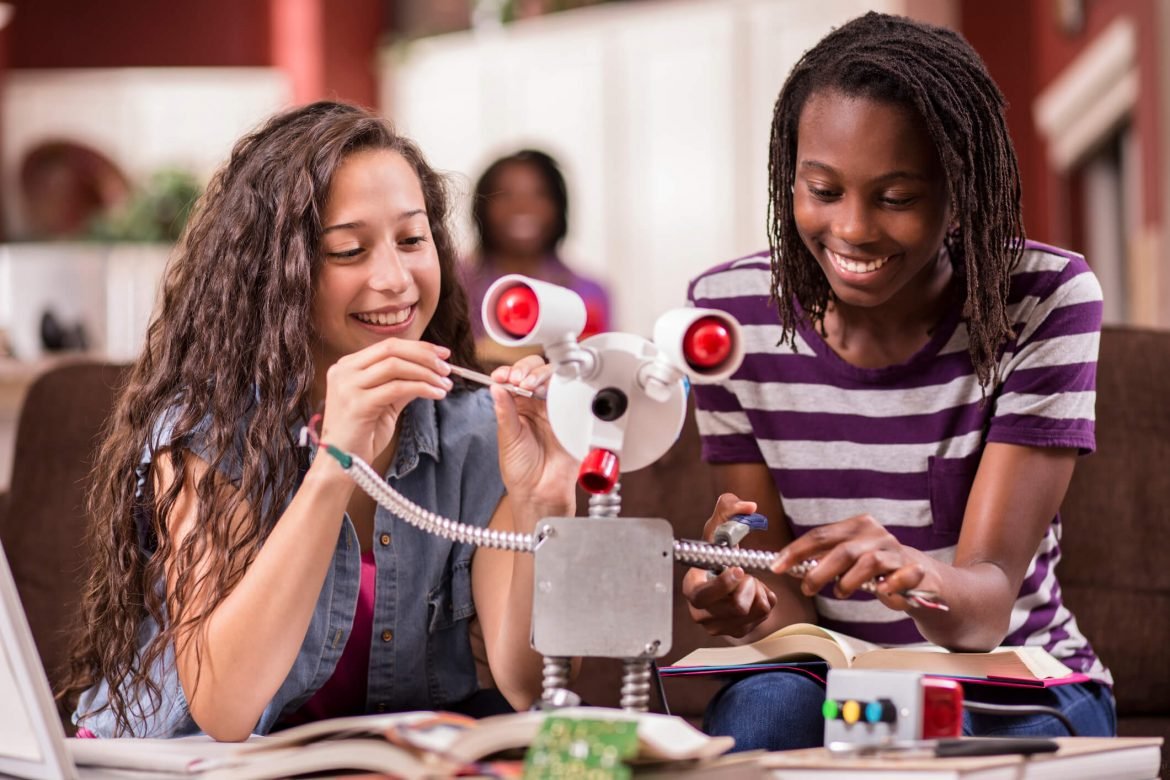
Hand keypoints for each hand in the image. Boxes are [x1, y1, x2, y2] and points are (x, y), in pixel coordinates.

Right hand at [319, 338, 452, 463]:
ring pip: (395, 366)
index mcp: (347, 366)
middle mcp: (344, 371)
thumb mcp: (385, 404)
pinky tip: (436, 394)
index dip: (419, 347)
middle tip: (447, 368)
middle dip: (425, 356)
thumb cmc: (361, 435)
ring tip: (445, 384)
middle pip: (392, 350)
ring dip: (426, 372)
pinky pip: (397, 388)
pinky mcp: (358, 404)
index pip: (388, 346)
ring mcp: (348, 386)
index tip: (443, 354)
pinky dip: (421, 388)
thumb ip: (402, 384)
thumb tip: (430, 371)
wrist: (340, 463)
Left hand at [490, 357, 576, 519]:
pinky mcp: (572, 417)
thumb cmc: (521, 471)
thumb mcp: (508, 438)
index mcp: (518, 408)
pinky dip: (561, 387)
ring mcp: (556, 410)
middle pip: (536, 372)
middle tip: (519, 380)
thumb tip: (496, 386)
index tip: (503, 376)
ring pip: (554, 379)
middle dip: (526, 370)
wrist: (541, 492)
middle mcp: (537, 405)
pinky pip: (570, 395)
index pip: (514, 379)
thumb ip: (504, 411)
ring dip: (541, 376)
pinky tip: (549, 393)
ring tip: (530, 385)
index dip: (509, 372)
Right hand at [681, 494, 776, 636]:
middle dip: (749, 586)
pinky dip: (764, 602)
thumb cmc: (719, 553)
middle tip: (748, 574)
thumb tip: (748, 506)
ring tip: (749, 582)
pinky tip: (753, 593)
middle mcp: (700, 611)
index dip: (724, 584)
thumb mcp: (720, 528)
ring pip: (752, 612)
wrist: (727, 576)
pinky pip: (762, 618)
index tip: (739, 570)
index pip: (704, 595)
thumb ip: (729, 509)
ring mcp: (718, 625)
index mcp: (692, 588)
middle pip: (736, 606)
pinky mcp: (736, 632)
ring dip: (758, 592)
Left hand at [771, 513, 929, 611]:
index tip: (777, 566)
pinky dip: (889, 586)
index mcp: (856, 526)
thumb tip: (788, 565)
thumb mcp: (847, 558)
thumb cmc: (875, 568)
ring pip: (868, 563)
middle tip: (807, 589)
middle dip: (819, 572)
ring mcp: (897, 551)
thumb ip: (822, 558)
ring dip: (849, 582)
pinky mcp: (915, 570)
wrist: (920, 576)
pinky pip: (901, 577)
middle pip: (842, 550)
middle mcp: (876, 534)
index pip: (820, 535)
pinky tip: (882, 591)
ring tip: (841, 592)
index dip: (796, 551)